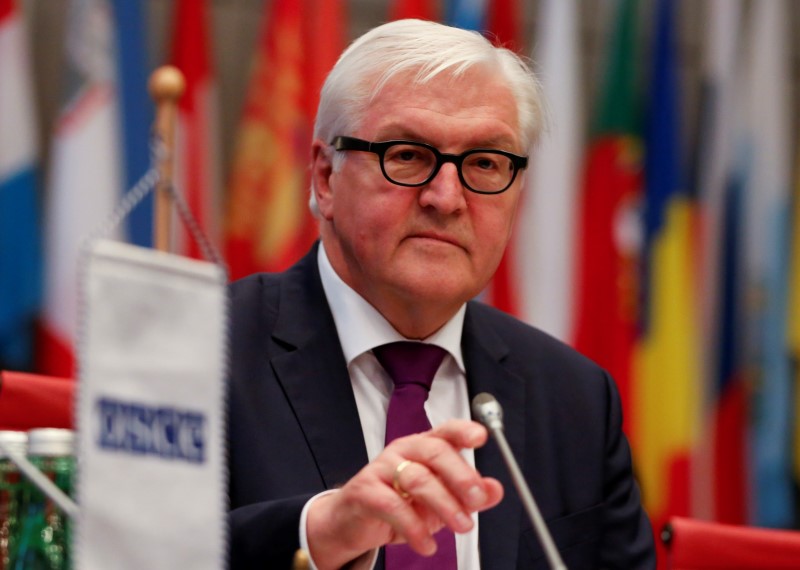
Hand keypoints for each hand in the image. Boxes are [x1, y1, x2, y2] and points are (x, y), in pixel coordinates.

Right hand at [306, 419, 502, 568]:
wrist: (354, 521)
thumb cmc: (400, 503)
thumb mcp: (440, 501)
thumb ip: (468, 495)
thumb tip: (495, 489)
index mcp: (424, 447)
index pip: (445, 432)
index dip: (463, 431)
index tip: (481, 437)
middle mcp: (404, 451)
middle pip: (434, 452)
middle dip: (460, 475)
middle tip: (477, 500)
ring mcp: (382, 468)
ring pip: (417, 479)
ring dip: (444, 504)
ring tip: (461, 527)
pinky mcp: (365, 491)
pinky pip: (393, 506)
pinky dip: (414, 528)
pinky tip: (427, 544)